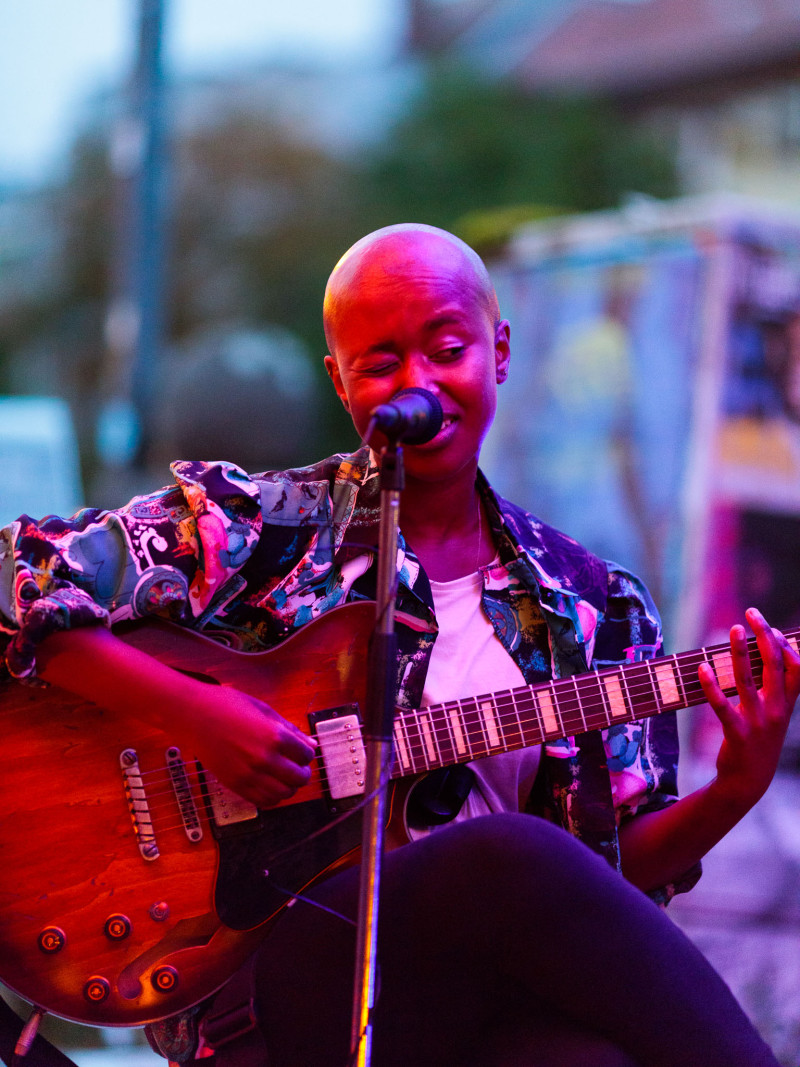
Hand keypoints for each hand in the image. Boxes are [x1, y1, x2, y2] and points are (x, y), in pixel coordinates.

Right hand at [185, 684, 317, 809]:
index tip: (301, 751)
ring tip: (284, 777)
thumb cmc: (227, 706)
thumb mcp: (264, 710)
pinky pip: (263, 801)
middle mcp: (264, 758)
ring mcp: (249, 774)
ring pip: (283, 794)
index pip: (306, 755)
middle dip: (302, 772)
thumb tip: (311, 744)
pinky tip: (270, 785)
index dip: (306, 753)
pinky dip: (272, 797)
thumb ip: (290, 729)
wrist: (194, 715)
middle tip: (297, 766)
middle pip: (299, 778)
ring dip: (289, 787)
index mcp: (275, 736)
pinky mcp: (235, 784)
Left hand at [698, 607, 799, 810]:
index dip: (787, 645)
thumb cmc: (760, 741)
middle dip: (765, 635)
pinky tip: (702, 667)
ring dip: (740, 652)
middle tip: (752, 613)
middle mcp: (775, 710)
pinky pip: (722, 705)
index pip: (796, 668)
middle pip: (774, 665)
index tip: (774, 628)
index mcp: (787, 704)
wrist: (749, 782)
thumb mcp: (775, 715)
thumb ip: (775, 689)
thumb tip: (770, 655)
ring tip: (734, 629)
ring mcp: (757, 722)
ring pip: (748, 680)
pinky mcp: (736, 733)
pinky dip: (711, 685)